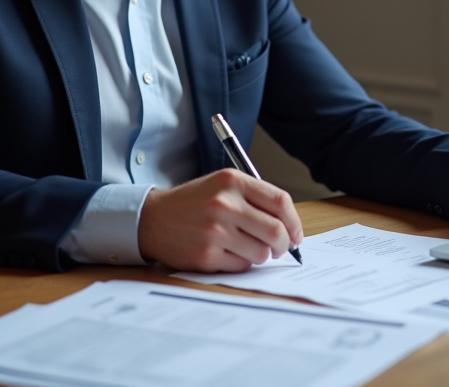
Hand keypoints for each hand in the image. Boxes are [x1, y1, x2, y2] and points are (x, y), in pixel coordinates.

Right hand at [137, 169, 303, 271]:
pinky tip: (227, 253)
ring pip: (261, 253)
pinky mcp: (206, 255)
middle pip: (276, 231)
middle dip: (284, 244)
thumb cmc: (193, 203)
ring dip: (261, 255)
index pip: (280, 201)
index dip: (294, 221)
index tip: (296, 234)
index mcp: (232, 181)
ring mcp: (215, 231)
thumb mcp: (222, 185)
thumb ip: (254, 198)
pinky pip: (241, 265)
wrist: (152, 219)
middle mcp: (224, 204)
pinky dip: (241, 263)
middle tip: (280, 248)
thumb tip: (289, 226)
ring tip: (246, 248)